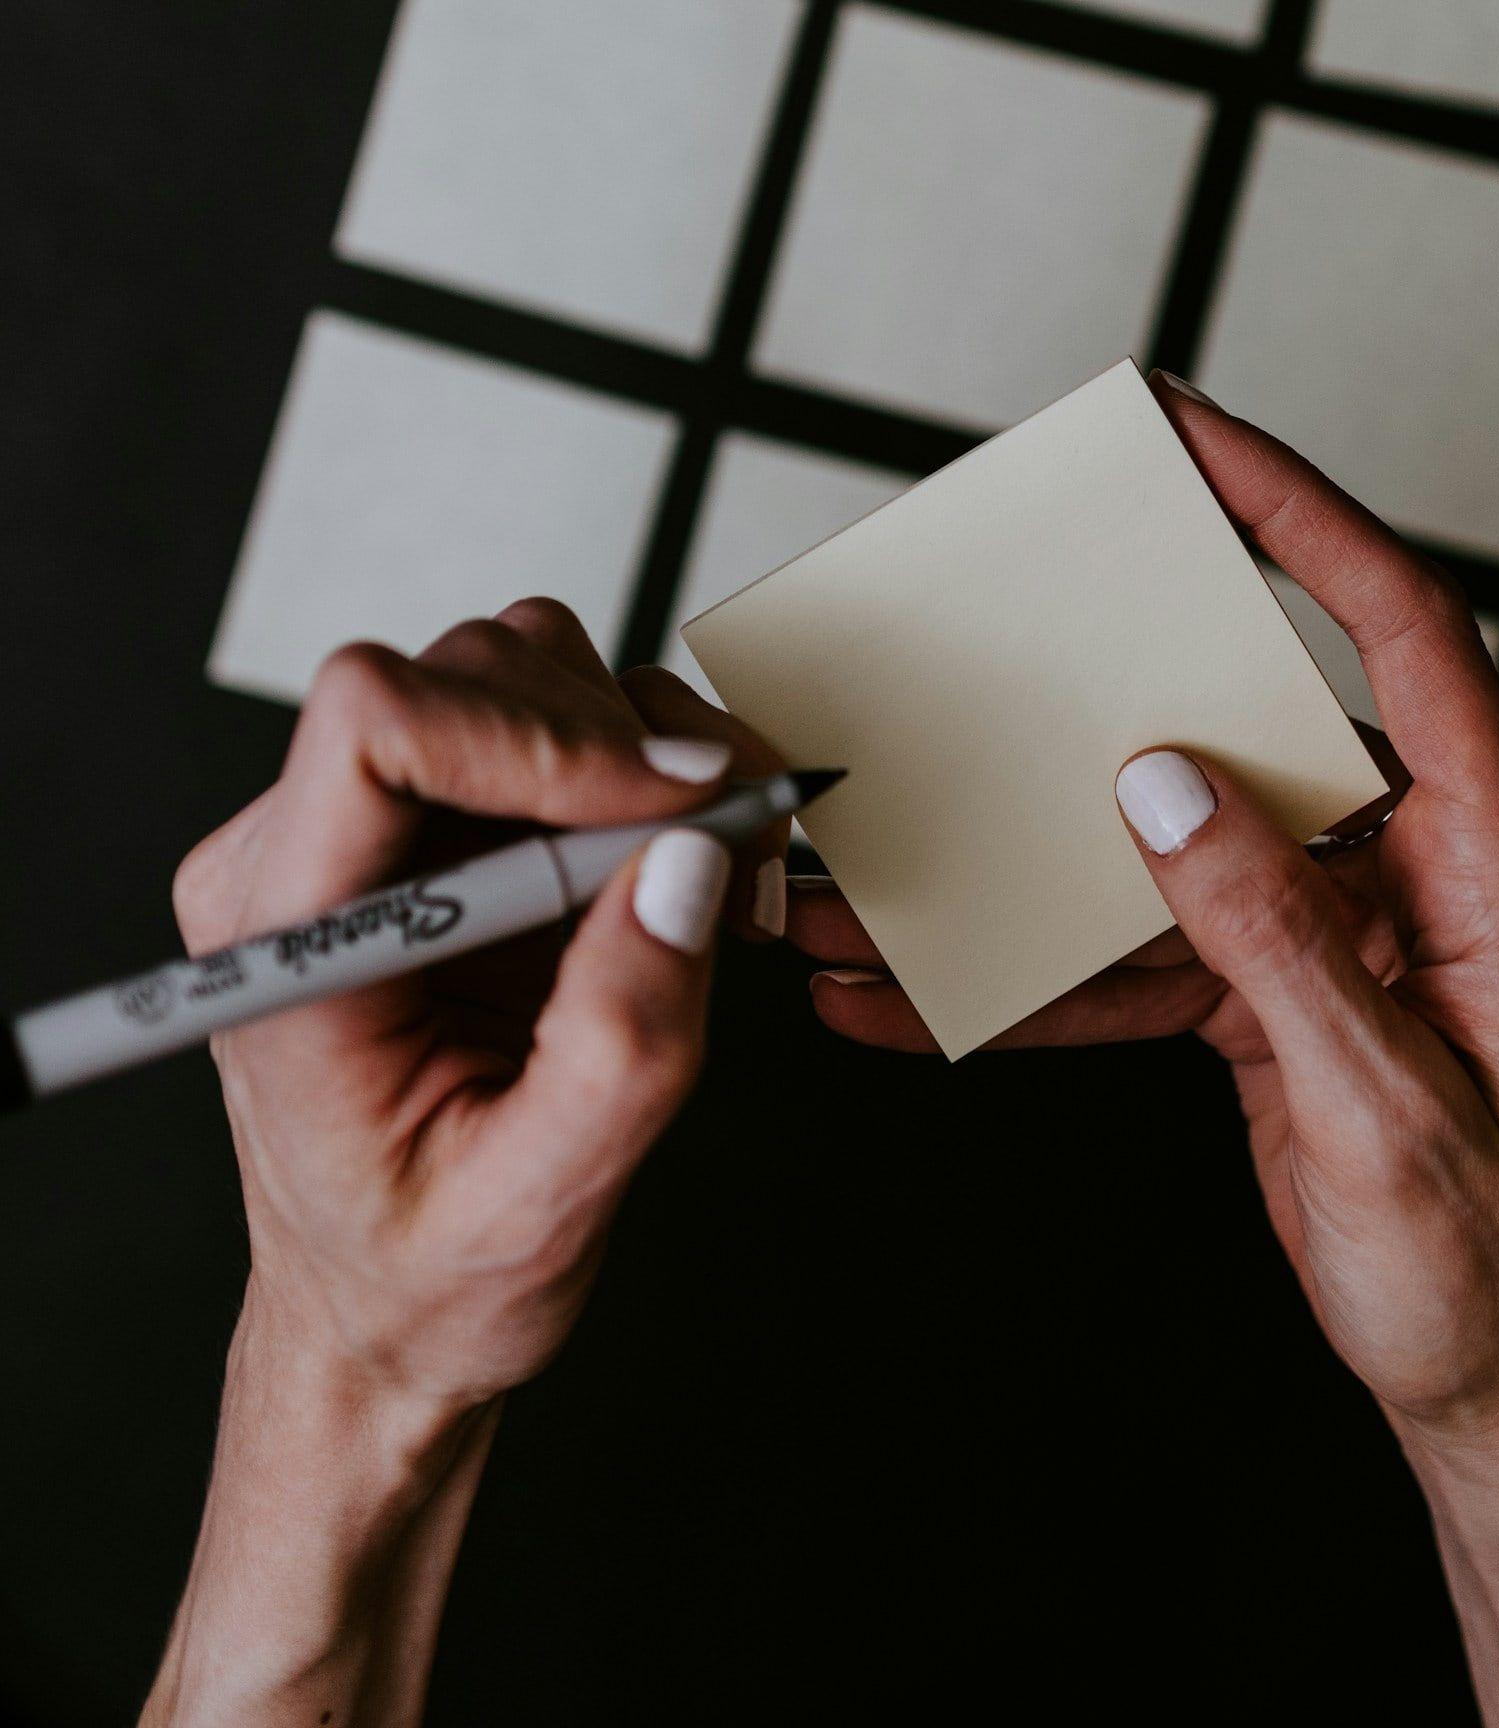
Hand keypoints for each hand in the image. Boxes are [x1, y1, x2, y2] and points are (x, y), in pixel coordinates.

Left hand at [145, 601, 787, 1725]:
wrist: (384, 1312)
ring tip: (710, 859)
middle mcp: (302, 854)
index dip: (532, 733)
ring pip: (517, 669)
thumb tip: (689, 863)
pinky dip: (644, 764)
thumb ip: (619, 1048)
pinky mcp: (440, 820)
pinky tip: (679, 861)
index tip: (663, 803)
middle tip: (729, 843)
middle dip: (619, 746)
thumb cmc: (425, 1280)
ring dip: (640, 747)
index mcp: (287, 941)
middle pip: (466, 675)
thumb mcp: (537, 1208)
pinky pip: (552, 716)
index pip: (372, 724)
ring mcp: (370, 827)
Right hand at [789, 379, 1498, 1726]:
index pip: (1402, 627)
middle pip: (1259, 703)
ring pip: (1171, 832)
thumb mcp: (1387, 1107)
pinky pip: (1144, 945)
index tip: (1197, 436)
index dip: (1300, 513)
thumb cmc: (1487, 1269)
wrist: (1498, 1398)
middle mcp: (1418, 859)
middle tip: (1017, 581)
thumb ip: (1278, 938)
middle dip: (1123, 653)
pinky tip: (927, 989)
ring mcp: (1343, 918)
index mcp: (1498, 855)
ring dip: (1034, 847)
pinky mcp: (1280, 985)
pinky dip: (1041, 965)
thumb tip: (1166, 787)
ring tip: (895, 845)